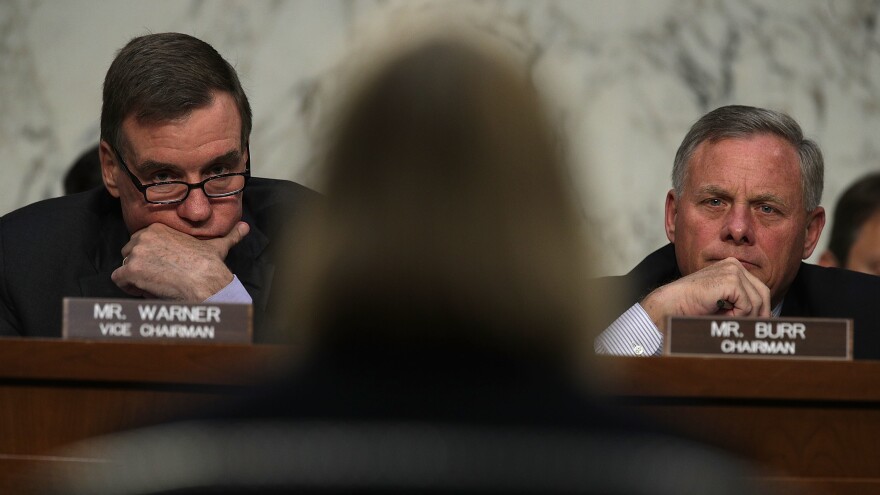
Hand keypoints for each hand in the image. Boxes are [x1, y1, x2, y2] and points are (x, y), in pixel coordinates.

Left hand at [111, 222, 249, 300]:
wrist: (205, 282)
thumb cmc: (210, 265)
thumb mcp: (217, 246)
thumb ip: (229, 235)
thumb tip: (245, 228)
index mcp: (157, 228)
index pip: (140, 242)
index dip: (150, 257)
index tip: (163, 267)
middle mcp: (143, 237)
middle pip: (129, 253)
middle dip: (140, 266)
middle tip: (159, 278)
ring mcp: (135, 253)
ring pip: (125, 267)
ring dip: (136, 278)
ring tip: (156, 285)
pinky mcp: (130, 271)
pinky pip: (118, 280)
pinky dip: (130, 288)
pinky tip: (149, 290)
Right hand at [641, 258, 770, 333]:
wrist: (673, 303)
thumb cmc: (693, 306)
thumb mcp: (722, 301)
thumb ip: (741, 302)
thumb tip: (766, 316)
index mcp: (732, 267)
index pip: (759, 289)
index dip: (761, 308)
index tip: (758, 323)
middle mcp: (734, 265)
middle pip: (763, 293)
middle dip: (760, 313)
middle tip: (753, 329)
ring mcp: (733, 271)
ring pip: (757, 301)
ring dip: (745, 317)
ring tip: (727, 320)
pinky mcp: (731, 281)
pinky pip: (748, 305)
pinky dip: (738, 316)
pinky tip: (722, 314)